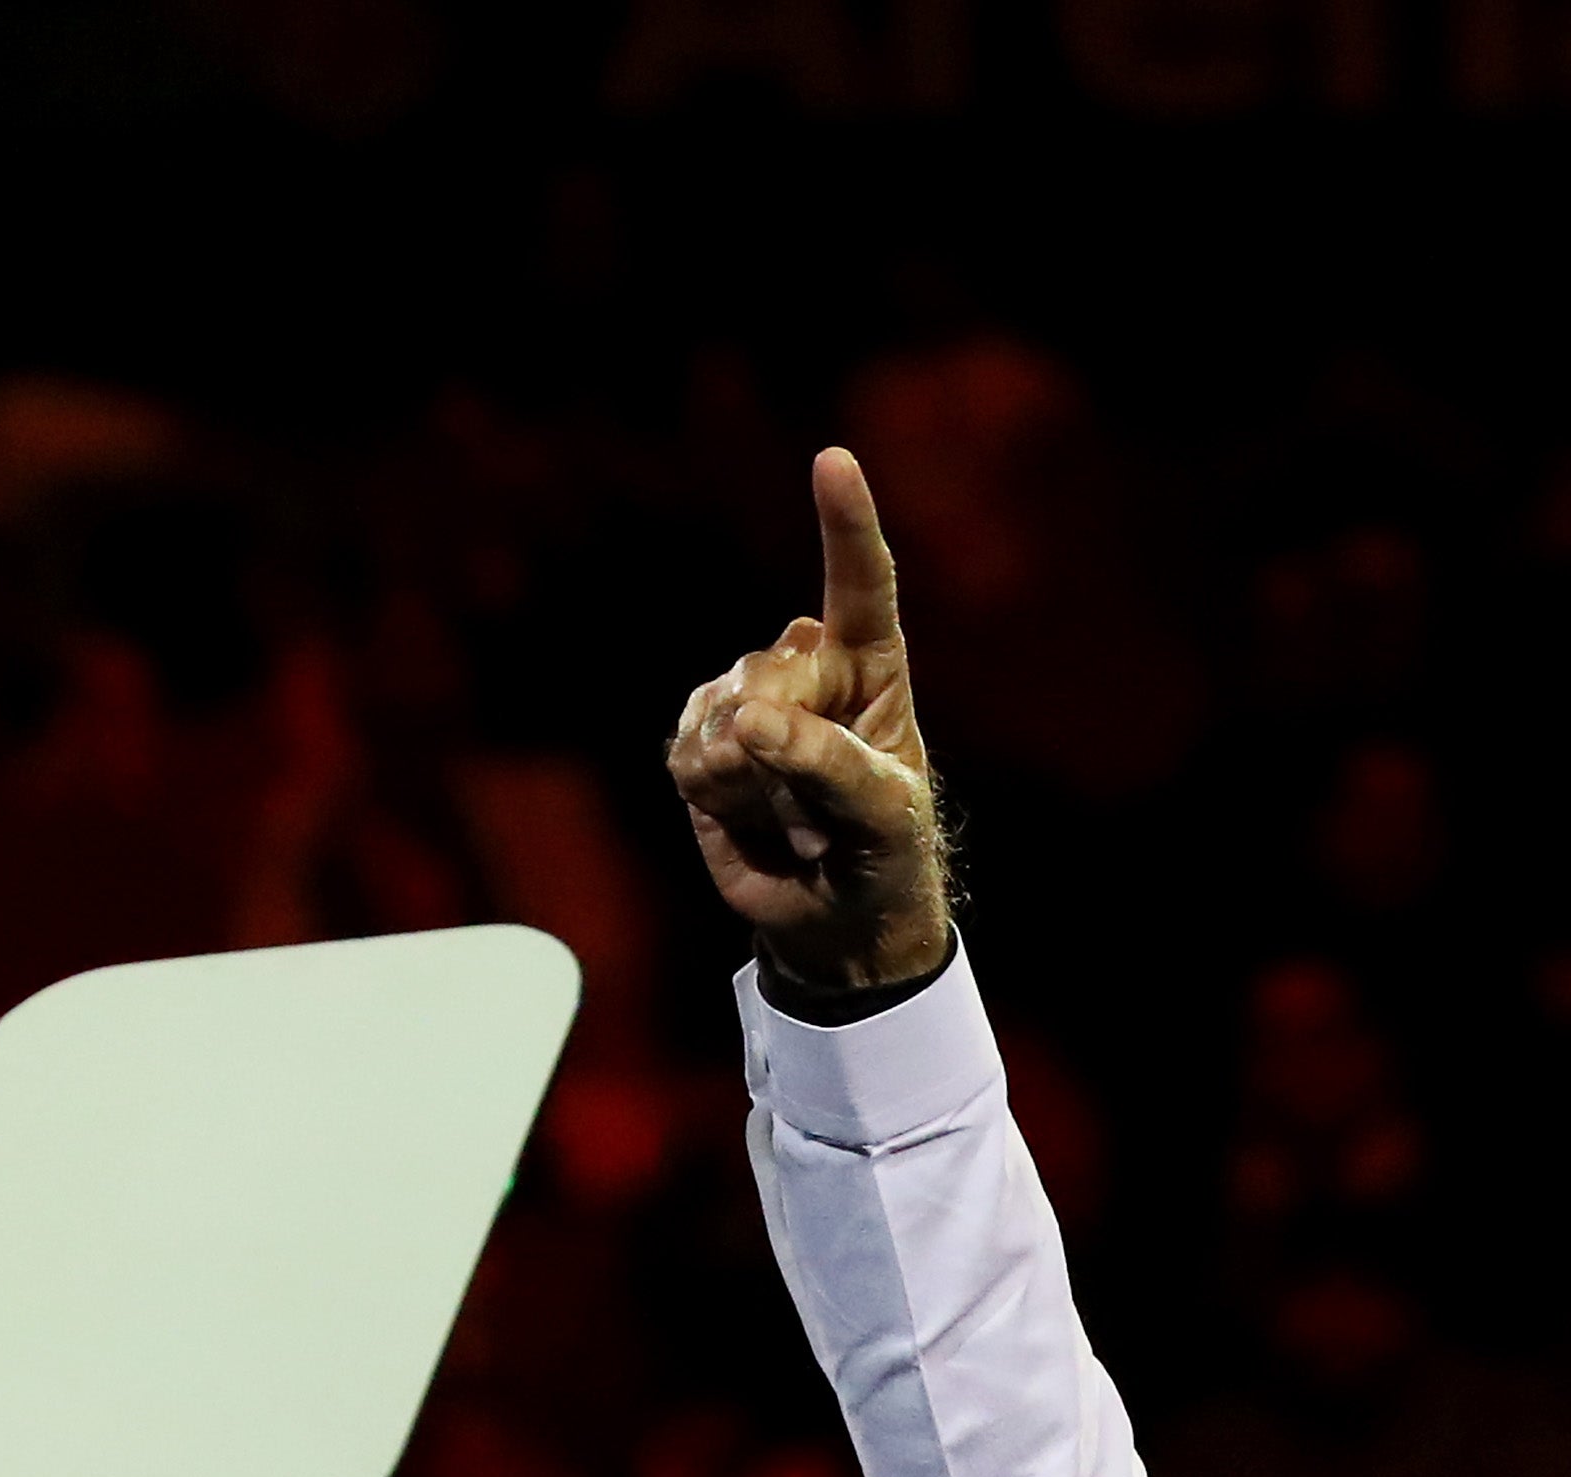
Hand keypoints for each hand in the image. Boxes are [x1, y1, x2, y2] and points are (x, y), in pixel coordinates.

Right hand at [668, 446, 950, 994]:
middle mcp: (804, 670)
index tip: (832, 459)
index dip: (846, 523)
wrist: (836, 923)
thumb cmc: (883, 857)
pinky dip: (717, 795)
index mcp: (870, 666)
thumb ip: (826, 763)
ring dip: (752, 784)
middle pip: (768, 673)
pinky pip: (687, 752)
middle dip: (783, 748)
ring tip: (793, 820)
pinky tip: (749, 817)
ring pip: (721, 715)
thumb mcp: (882, 817)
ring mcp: (744, 702)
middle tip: (819, 812)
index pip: (859, 584)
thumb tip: (750, 720)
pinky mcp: (699, 743)